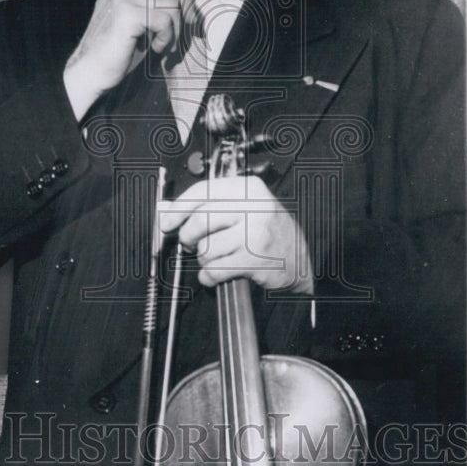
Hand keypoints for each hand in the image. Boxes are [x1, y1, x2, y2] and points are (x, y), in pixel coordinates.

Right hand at [63, 0, 193, 120]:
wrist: (90, 72)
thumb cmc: (116, 50)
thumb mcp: (137, 21)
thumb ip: (152, 1)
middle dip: (189, 5)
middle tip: (188, 28)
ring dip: (177, 28)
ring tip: (165, 44)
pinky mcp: (125, 11)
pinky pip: (165, 17)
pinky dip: (168, 37)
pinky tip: (157, 48)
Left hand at [158, 174, 313, 293]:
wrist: (299, 261)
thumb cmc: (267, 233)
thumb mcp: (244, 209)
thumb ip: (209, 206)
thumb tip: (169, 210)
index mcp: (249, 189)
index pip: (204, 191)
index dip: (179, 208)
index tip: (167, 222)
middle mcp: (254, 207)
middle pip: (200, 220)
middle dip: (188, 237)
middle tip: (192, 244)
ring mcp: (255, 234)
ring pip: (206, 248)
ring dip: (204, 259)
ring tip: (219, 258)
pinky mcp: (254, 261)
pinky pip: (214, 270)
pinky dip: (209, 276)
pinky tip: (218, 274)